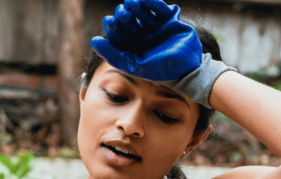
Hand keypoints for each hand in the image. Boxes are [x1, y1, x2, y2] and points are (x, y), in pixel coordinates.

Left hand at [91, 0, 235, 106]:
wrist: (186, 67)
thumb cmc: (158, 70)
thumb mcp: (133, 65)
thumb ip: (113, 54)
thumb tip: (93, 40)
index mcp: (129, 47)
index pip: (116, 34)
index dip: (112, 26)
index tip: (109, 20)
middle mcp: (140, 35)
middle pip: (127, 21)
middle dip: (123, 16)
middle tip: (122, 13)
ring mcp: (153, 26)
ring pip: (141, 12)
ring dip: (136, 6)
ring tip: (132, 2)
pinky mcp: (168, 18)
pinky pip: (158, 7)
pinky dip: (151, 2)